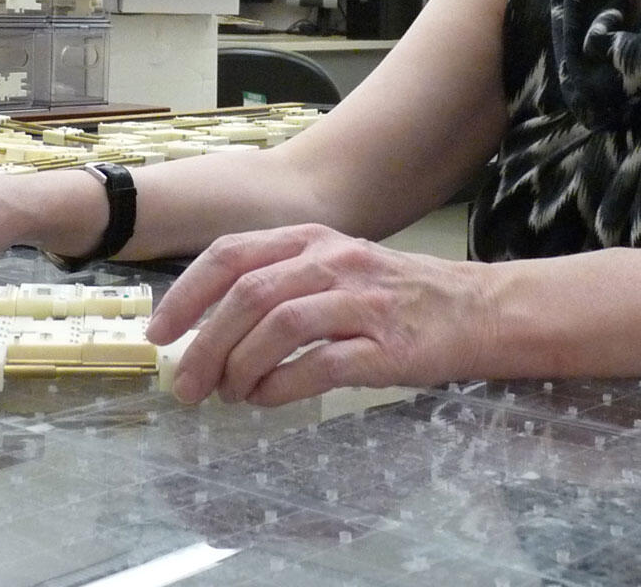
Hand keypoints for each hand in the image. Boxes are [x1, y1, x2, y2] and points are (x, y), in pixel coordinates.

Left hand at [144, 223, 496, 406]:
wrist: (481, 310)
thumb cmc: (399, 296)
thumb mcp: (335, 268)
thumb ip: (280, 284)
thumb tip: (210, 328)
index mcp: (311, 239)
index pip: (231, 255)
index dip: (186, 294)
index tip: (159, 333)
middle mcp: (332, 260)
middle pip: (247, 294)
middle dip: (204, 343)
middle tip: (186, 386)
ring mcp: (360, 301)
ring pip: (278, 325)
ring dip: (240, 366)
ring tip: (230, 396)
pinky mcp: (385, 345)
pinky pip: (318, 365)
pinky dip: (281, 386)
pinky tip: (267, 401)